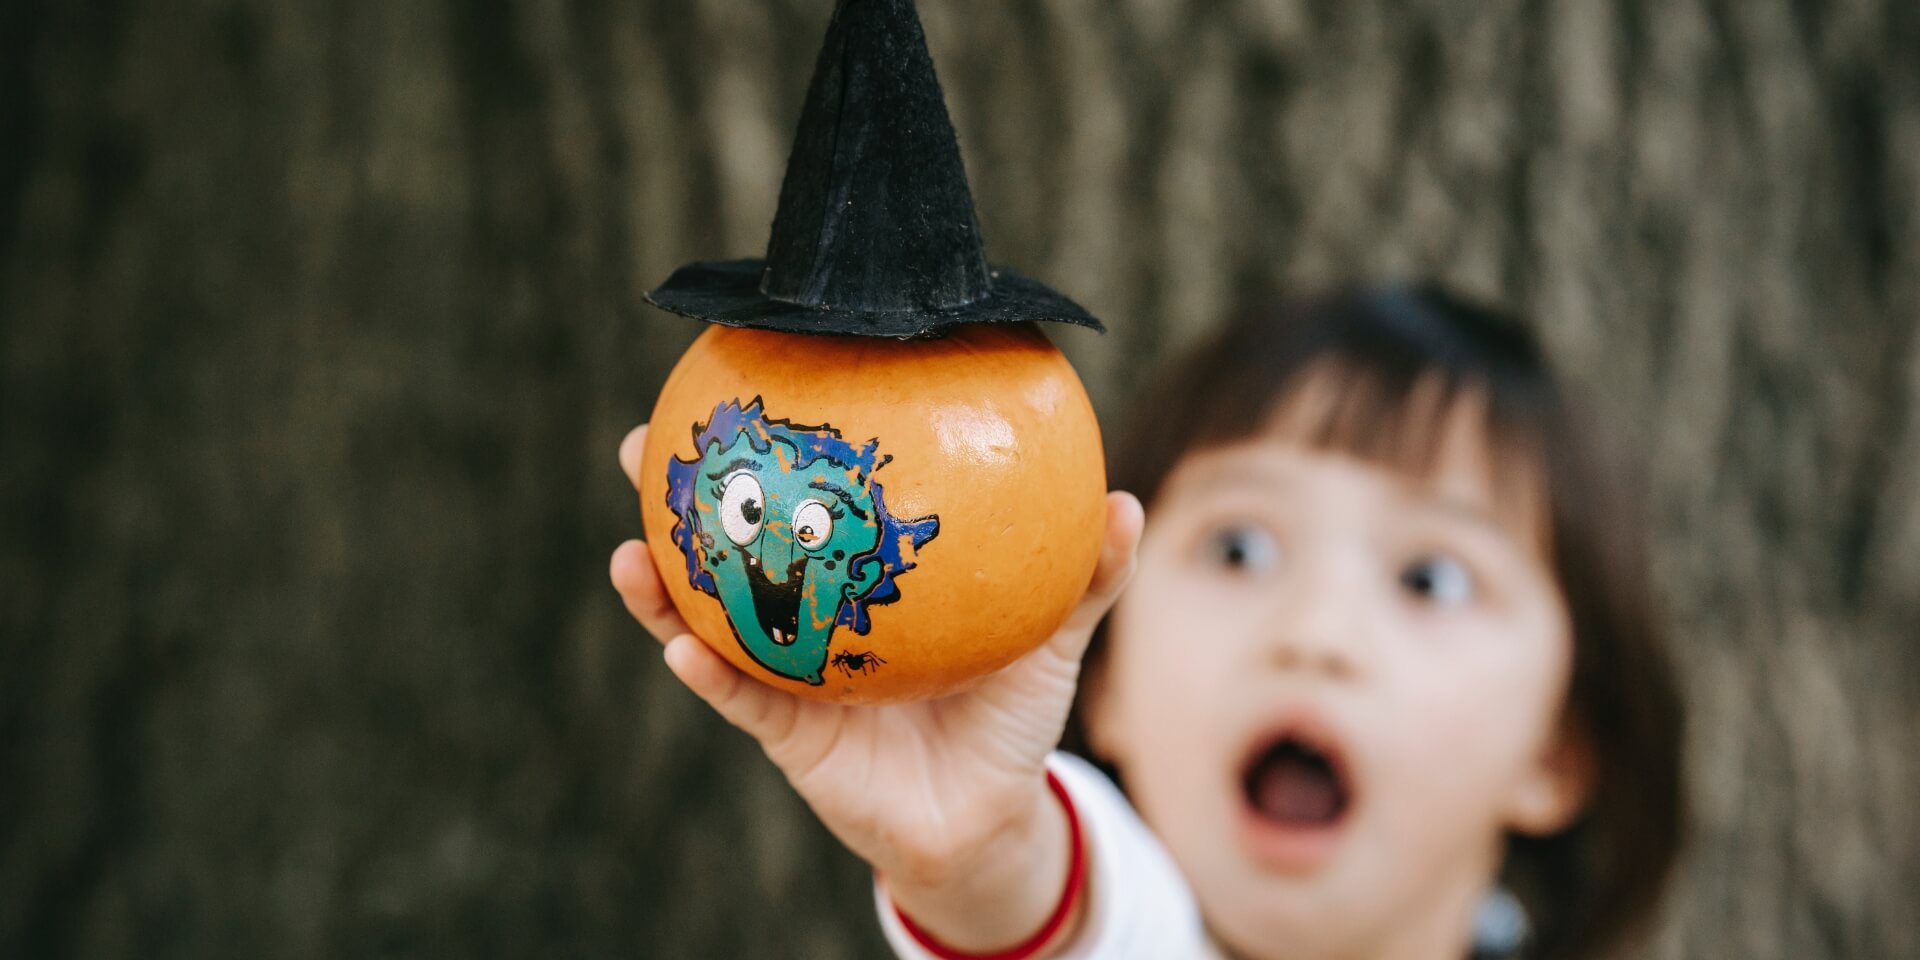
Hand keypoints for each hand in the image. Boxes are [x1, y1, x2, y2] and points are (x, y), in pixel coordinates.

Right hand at [611, 423, 1143, 952]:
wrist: (989, 816)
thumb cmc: (1009, 714)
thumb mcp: (1049, 636)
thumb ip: (1083, 573)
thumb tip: (1122, 499)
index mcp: (855, 580)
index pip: (802, 501)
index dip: (765, 450)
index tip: (725, 387)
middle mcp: (807, 619)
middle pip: (728, 548)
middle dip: (677, 501)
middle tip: (640, 446)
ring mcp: (786, 674)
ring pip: (708, 622)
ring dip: (660, 591)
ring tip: (627, 550)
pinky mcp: (787, 737)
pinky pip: (741, 700)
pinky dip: (709, 673)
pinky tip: (680, 646)